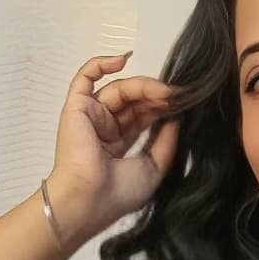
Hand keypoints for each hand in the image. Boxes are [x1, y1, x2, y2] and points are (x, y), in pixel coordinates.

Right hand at [45, 51, 180, 240]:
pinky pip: (86, 77)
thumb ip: (166, 142)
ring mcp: (90, 117)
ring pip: (119, 89)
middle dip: (156, 96)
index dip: (161, 107)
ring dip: (143, 86)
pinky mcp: (76, 107)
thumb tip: (176, 118)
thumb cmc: (116, 194)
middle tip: (176, 96)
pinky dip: (101, 64)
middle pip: (133, 100)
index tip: (182, 103)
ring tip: (164, 92)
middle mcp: (103, 128)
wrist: (89, 200)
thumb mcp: (154, 168)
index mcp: (118, 145)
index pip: (143, 116)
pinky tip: (123, 60)